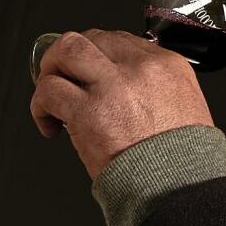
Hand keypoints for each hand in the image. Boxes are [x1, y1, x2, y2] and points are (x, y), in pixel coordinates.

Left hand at [30, 30, 213, 179]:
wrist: (180, 187)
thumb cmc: (183, 159)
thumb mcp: (186, 106)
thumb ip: (156, 88)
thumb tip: (126, 87)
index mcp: (166, 65)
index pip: (119, 39)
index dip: (97, 55)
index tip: (88, 73)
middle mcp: (140, 68)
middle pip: (91, 37)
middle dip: (70, 56)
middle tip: (62, 77)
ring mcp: (113, 86)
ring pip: (67, 50)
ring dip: (51, 70)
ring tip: (50, 94)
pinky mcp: (88, 111)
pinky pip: (49, 90)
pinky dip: (40, 106)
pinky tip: (49, 123)